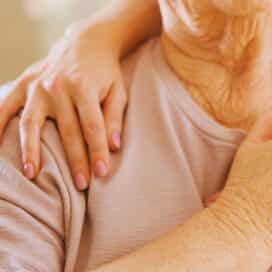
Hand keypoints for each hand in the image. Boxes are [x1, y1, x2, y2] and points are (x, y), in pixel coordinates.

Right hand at [0, 25, 127, 189]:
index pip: (92, 126)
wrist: (86, 42)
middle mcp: (57, 87)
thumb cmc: (105, 72)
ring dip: (30, 150)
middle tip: (81, 185)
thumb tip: (114, 147)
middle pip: (66, 131)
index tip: (101, 173)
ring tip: (31, 174)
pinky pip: (5, 106)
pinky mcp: (23, 84)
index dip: (97, 151)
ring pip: (30, 123)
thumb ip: (114, 118)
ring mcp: (37, 86)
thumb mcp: (118, 90)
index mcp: (84, 88)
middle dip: (75, 160)